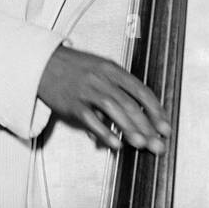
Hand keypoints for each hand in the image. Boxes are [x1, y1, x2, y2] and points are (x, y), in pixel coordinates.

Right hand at [37, 45, 171, 153]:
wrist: (43, 63)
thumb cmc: (74, 67)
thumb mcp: (100, 69)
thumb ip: (117, 89)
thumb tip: (133, 115)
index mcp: (112, 69)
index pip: (141, 91)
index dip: (156, 110)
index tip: (165, 126)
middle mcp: (102, 79)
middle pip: (130, 103)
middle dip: (147, 125)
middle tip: (159, 142)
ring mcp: (87, 91)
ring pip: (114, 110)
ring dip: (130, 129)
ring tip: (143, 144)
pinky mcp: (72, 104)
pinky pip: (91, 120)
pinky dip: (105, 133)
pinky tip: (116, 144)